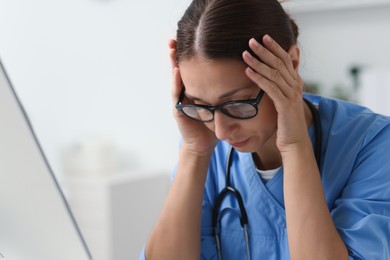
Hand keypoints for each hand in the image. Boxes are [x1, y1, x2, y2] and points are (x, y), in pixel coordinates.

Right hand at [168, 39, 217, 155]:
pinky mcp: (179, 111)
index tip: (190, 38)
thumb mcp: (218, 103)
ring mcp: (180, 101)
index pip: (191, 68)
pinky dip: (177, 83)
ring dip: (173, 64)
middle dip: (177, 54)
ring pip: (175, 79)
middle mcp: (184, 93)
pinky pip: (177, 95)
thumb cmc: (213, 124)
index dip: (189, 54)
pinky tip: (177, 71)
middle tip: (175, 38)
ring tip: (172, 48)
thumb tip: (241, 73)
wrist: (204, 144)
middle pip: (180, 69)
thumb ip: (223, 90)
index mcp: (194, 90)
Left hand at [242, 35, 309, 153]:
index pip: (286, 60)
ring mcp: (292, 96)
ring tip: (245, 54)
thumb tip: (271, 77)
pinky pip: (271, 88)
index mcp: (295, 83)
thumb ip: (280, 87)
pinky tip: (248, 72)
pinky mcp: (286, 106)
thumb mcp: (284, 101)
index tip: (264, 37)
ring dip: (258, 62)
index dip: (275, 47)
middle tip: (251, 40)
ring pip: (274, 74)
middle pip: (280, 63)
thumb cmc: (286, 123)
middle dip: (265, 51)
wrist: (294, 142)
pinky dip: (259, 78)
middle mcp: (295, 87)